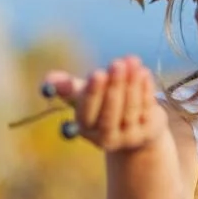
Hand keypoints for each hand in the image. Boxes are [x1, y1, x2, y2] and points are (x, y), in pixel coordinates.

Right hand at [43, 56, 168, 152]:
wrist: (135, 127)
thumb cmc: (103, 106)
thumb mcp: (84, 96)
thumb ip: (68, 87)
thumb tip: (49, 79)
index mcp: (85, 128)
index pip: (87, 112)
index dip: (93, 93)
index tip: (98, 72)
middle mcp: (105, 138)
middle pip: (110, 113)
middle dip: (114, 86)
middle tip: (117, 63)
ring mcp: (128, 138)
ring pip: (130, 109)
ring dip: (132, 83)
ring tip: (133, 61)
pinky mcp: (148, 133)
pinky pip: (147, 109)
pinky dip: (146, 89)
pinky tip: (144, 72)